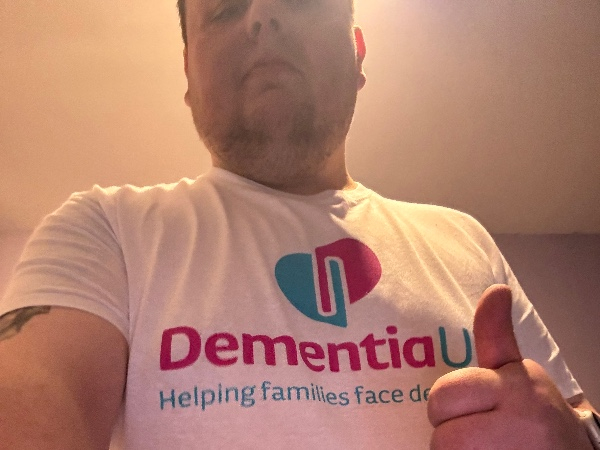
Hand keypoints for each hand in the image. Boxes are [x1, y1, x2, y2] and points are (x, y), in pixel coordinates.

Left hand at [427, 284, 591, 448]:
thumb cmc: (539, 420)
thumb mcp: (520, 374)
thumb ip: (496, 336)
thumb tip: (496, 290)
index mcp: (517, 385)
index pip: (446, 392)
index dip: (453, 403)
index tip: (476, 409)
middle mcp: (519, 419)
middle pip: (439, 418)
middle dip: (450, 428)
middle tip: (480, 433)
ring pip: (442, 446)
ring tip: (487, 448)